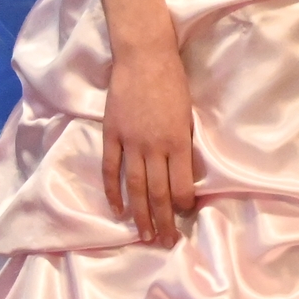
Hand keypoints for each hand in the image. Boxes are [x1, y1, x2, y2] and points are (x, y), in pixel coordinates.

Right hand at [103, 42, 196, 245]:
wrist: (144, 56)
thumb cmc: (173, 81)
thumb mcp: (188, 113)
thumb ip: (184, 143)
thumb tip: (184, 171)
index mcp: (178, 141)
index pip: (181, 185)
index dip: (183, 205)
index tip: (184, 215)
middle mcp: (154, 147)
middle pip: (158, 193)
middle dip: (163, 221)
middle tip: (166, 242)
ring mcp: (130, 142)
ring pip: (135, 187)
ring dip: (140, 215)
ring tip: (144, 236)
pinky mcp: (112, 135)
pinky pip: (111, 170)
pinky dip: (113, 192)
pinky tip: (118, 209)